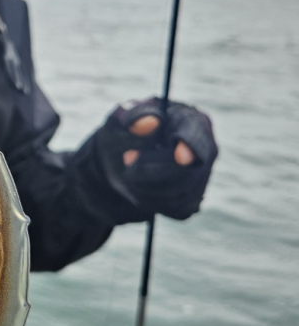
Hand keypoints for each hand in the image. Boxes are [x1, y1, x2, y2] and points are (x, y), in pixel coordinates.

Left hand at [70, 98, 217, 223]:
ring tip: (128, 171)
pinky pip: (175, 208)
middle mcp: (206, 149)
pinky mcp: (193, 200)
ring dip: (146, 186)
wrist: (120, 156)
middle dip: (152, 169)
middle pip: (189, 170)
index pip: (199, 137)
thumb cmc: (124, 130)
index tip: (181, 157)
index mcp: (194, 121)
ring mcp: (203, 176)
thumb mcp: (121, 118)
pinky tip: (140, 186)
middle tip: (126, 158)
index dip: (192, 147)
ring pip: (179, 193)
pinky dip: (151, 201)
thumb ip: (135, 117)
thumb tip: (152, 121)